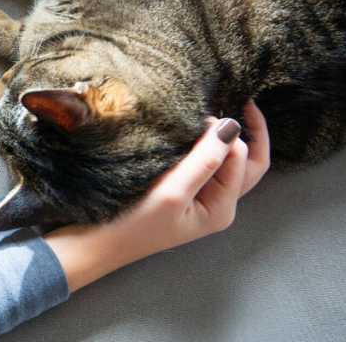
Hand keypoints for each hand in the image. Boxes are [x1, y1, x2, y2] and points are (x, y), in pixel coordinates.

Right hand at [44, 100, 270, 291]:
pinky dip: (203, 146)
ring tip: (210, 113)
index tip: (198, 117)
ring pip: (226, 162)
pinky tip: (190, 132)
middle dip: (249, 133)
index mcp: (222, 208)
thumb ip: (204, 160)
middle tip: (240, 101)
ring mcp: (199, 198)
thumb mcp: (172, 193)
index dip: (227, 134)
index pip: (242, 160)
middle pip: (247, 163)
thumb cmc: (131, 224)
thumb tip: (231, 125)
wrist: (95, 243)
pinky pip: (203, 164)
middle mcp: (217, 203)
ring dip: (223, 139)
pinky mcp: (180, 191)